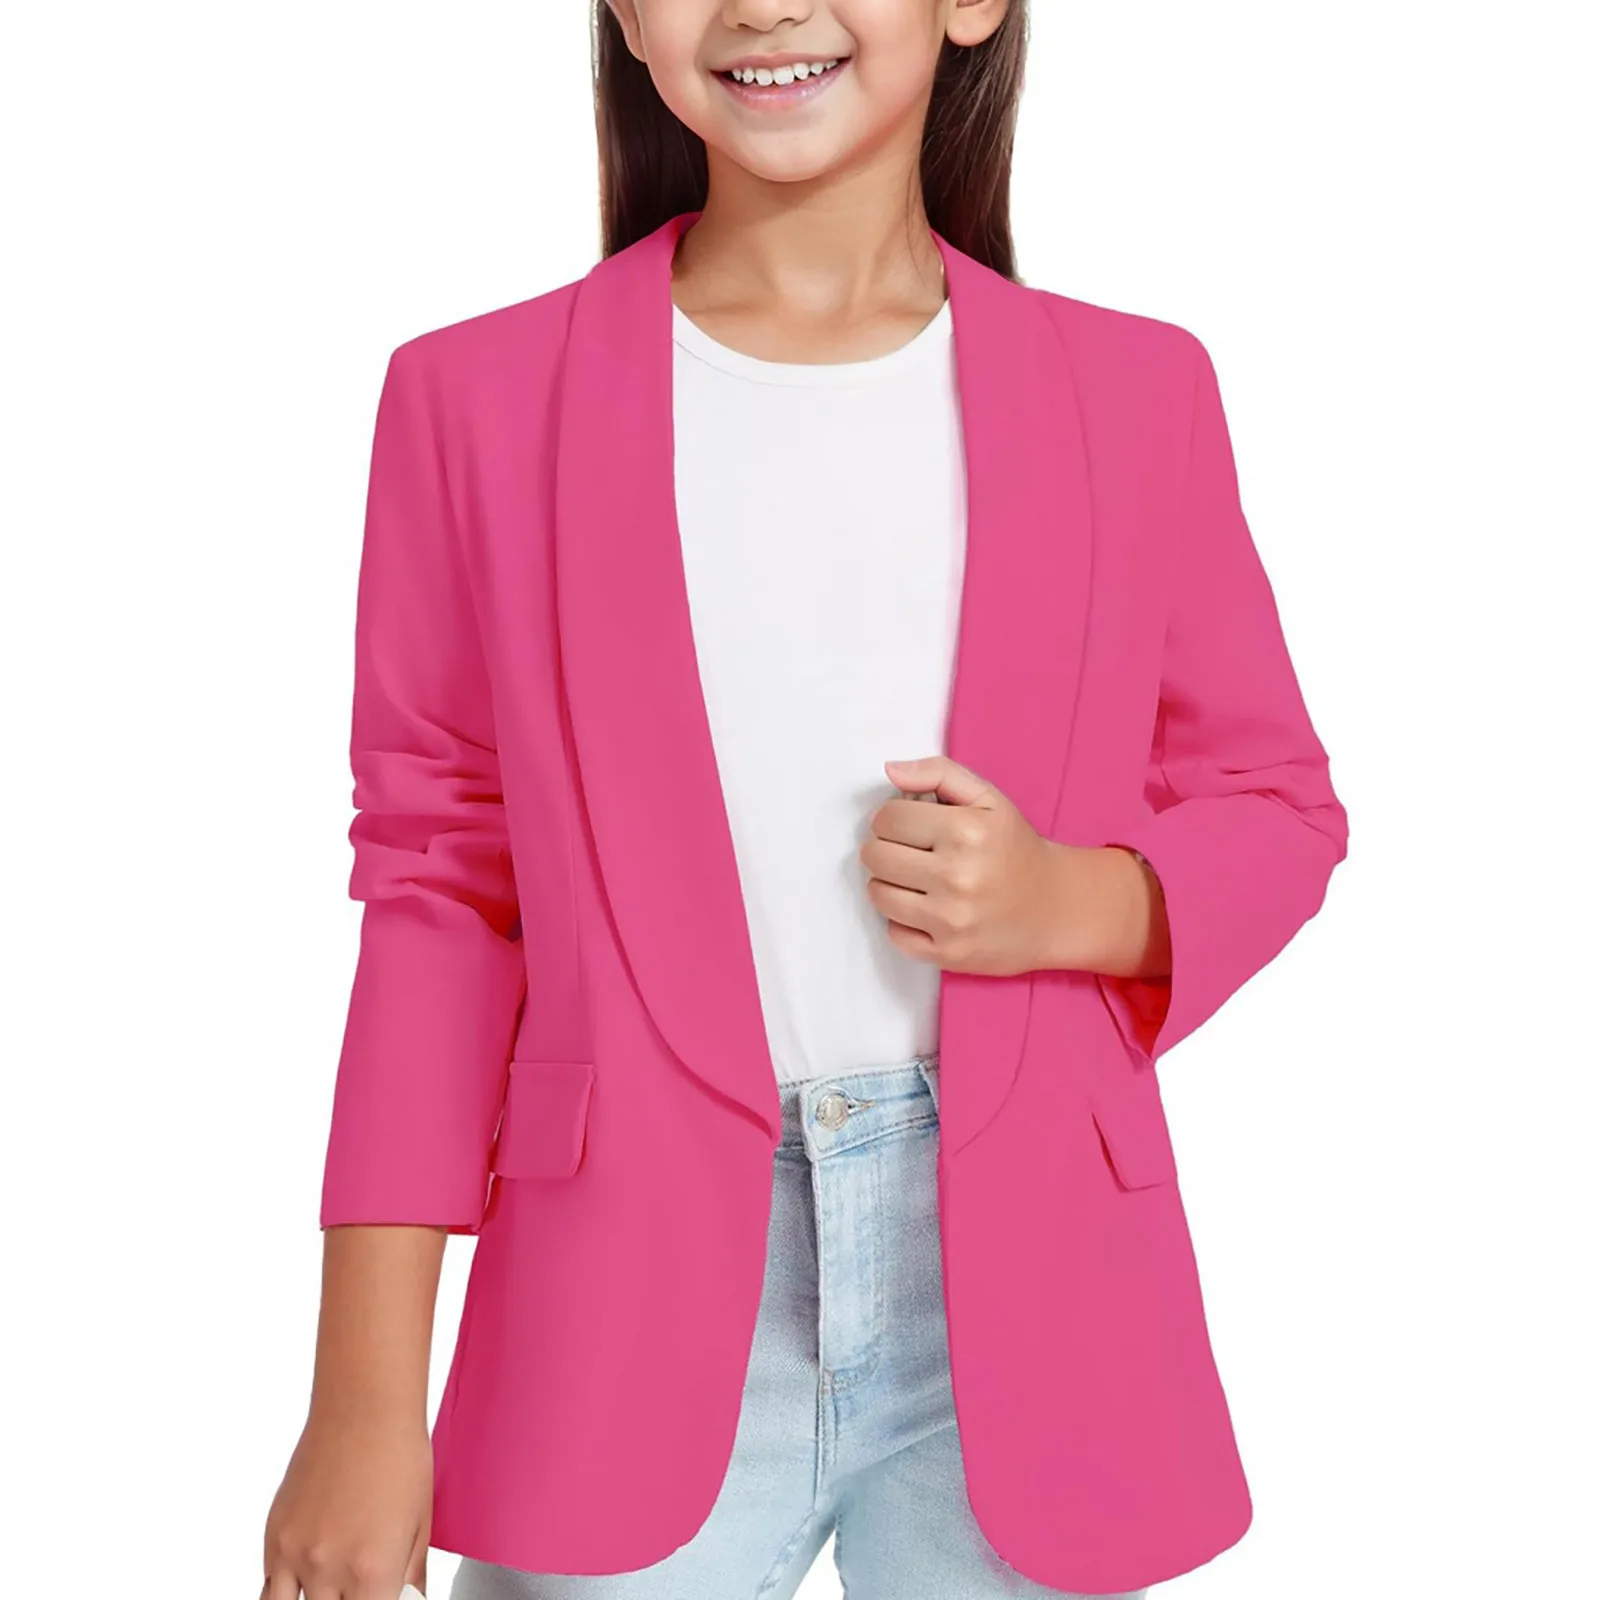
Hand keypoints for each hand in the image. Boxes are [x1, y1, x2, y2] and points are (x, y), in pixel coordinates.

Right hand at [262, 1406, 430, 1599]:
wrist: (364, 1410)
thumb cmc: (400, 1458)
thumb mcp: (420, 1526)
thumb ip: (410, 1579)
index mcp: (372, 1573)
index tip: (379, 1594)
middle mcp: (327, 1570)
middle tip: (359, 1587)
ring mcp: (294, 1556)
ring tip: (332, 1587)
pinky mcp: (273, 1538)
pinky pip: (271, 1589)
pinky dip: (287, 1592)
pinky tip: (307, 1581)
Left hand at [858, 756, 1057, 975]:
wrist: (1057, 908)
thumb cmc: (1016, 849)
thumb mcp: (988, 798)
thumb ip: (938, 773)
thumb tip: (890, 770)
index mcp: (965, 831)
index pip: (887, 819)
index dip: (892, 819)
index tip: (908, 826)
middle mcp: (957, 876)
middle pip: (875, 856)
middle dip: (886, 849)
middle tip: (910, 853)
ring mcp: (952, 919)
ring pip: (878, 894)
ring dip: (890, 884)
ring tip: (916, 880)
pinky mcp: (949, 953)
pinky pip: (895, 933)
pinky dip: (903, 922)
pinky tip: (927, 910)